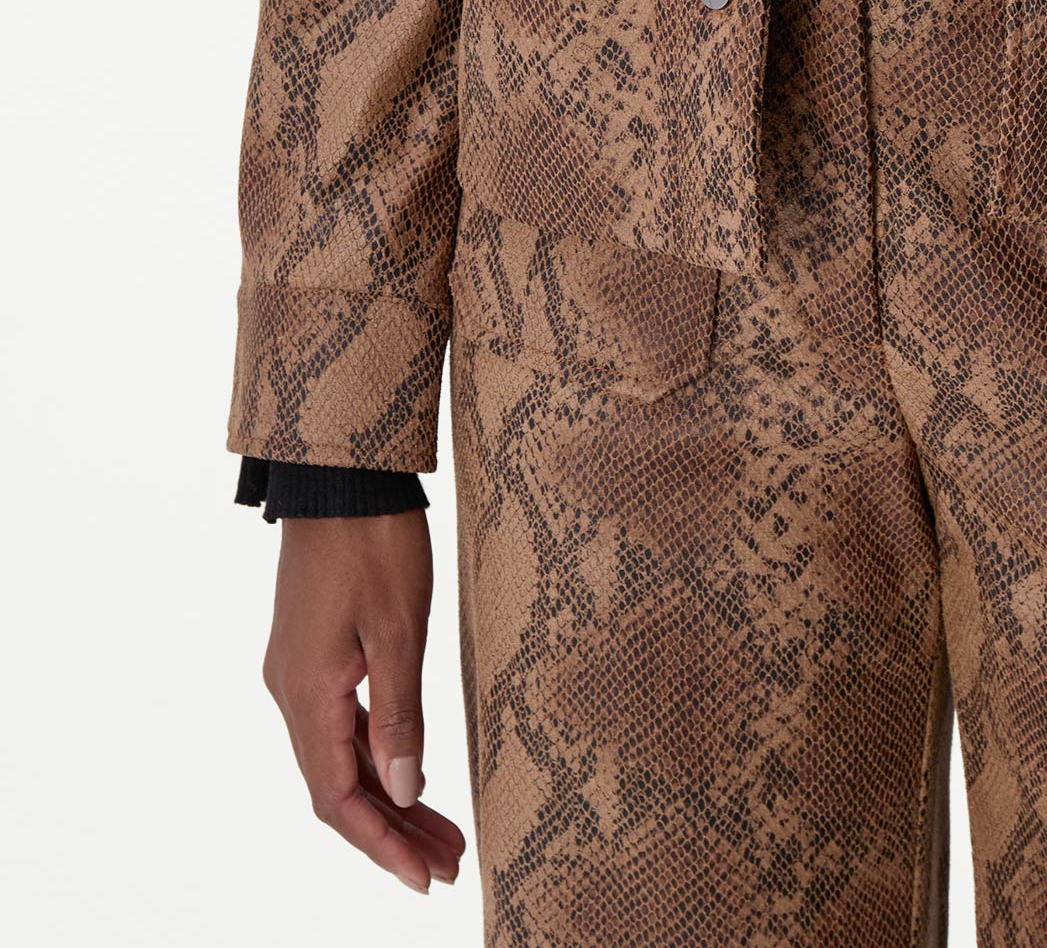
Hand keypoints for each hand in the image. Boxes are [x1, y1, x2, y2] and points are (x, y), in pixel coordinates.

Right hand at [261, 512, 465, 894]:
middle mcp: (292, 692)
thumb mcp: (398, 628)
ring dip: (388, 796)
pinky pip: (342, 724)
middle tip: (450, 862)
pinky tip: (410, 771)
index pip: (337, 797)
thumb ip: (399, 714)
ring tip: (443, 832)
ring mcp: (300, 673)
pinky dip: (378, 755)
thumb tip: (402, 788)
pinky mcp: (314, 652)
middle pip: (339, 786)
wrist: (340, 473)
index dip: (380, 844)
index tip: (425, 877)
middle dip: (393, 830)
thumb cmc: (374, 542)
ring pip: (342, 757)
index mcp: (307, 694)